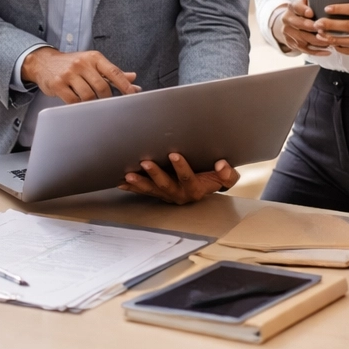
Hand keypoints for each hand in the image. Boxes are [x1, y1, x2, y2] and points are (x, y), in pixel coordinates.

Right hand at [21, 47, 138, 103]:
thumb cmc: (72, 64)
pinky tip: (80, 104)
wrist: (44, 62)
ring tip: (92, 104)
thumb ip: (111, 72)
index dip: (124, 85)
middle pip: (102, 87)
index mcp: (93, 57)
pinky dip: (79, 105)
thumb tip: (133, 79)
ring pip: (88, 95)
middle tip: (107, 103)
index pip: (113, 71)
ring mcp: (69, 74)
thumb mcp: (92, 63)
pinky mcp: (58, 84)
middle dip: (107, 98)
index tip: (133, 94)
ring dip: (93, 103)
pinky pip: (73, 101)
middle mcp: (82, 64)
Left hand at [120, 153, 237, 204]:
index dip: (181, 168)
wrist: (207, 187)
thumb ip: (228, 174)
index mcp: (196, 189)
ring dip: (139, 182)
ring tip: (128, 175)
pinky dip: (131, 186)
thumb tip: (222, 165)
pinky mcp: (157, 192)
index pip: (188, 178)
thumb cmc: (215, 177)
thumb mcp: (226, 177)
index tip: (174, 154)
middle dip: (155, 174)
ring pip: (151, 190)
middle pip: (166, 185)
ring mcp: (167, 194)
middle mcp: (180, 194)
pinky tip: (120, 181)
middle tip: (145, 163)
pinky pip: (143, 191)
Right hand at [275, 0, 332, 55]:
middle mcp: (287, 20)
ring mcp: (288, 33)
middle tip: (323, 29)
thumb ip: (314, 3)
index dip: (303, 10)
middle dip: (311, 28)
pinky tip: (328, 51)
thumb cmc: (304, 12)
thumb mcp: (307, 3)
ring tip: (330, 41)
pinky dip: (317, 51)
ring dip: (317, 41)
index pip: (296, 7)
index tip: (311, 13)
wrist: (290, 24)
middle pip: (298, 24)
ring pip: (302, 39)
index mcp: (292, 7)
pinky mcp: (292, 44)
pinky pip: (305, 50)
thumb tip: (328, 8)